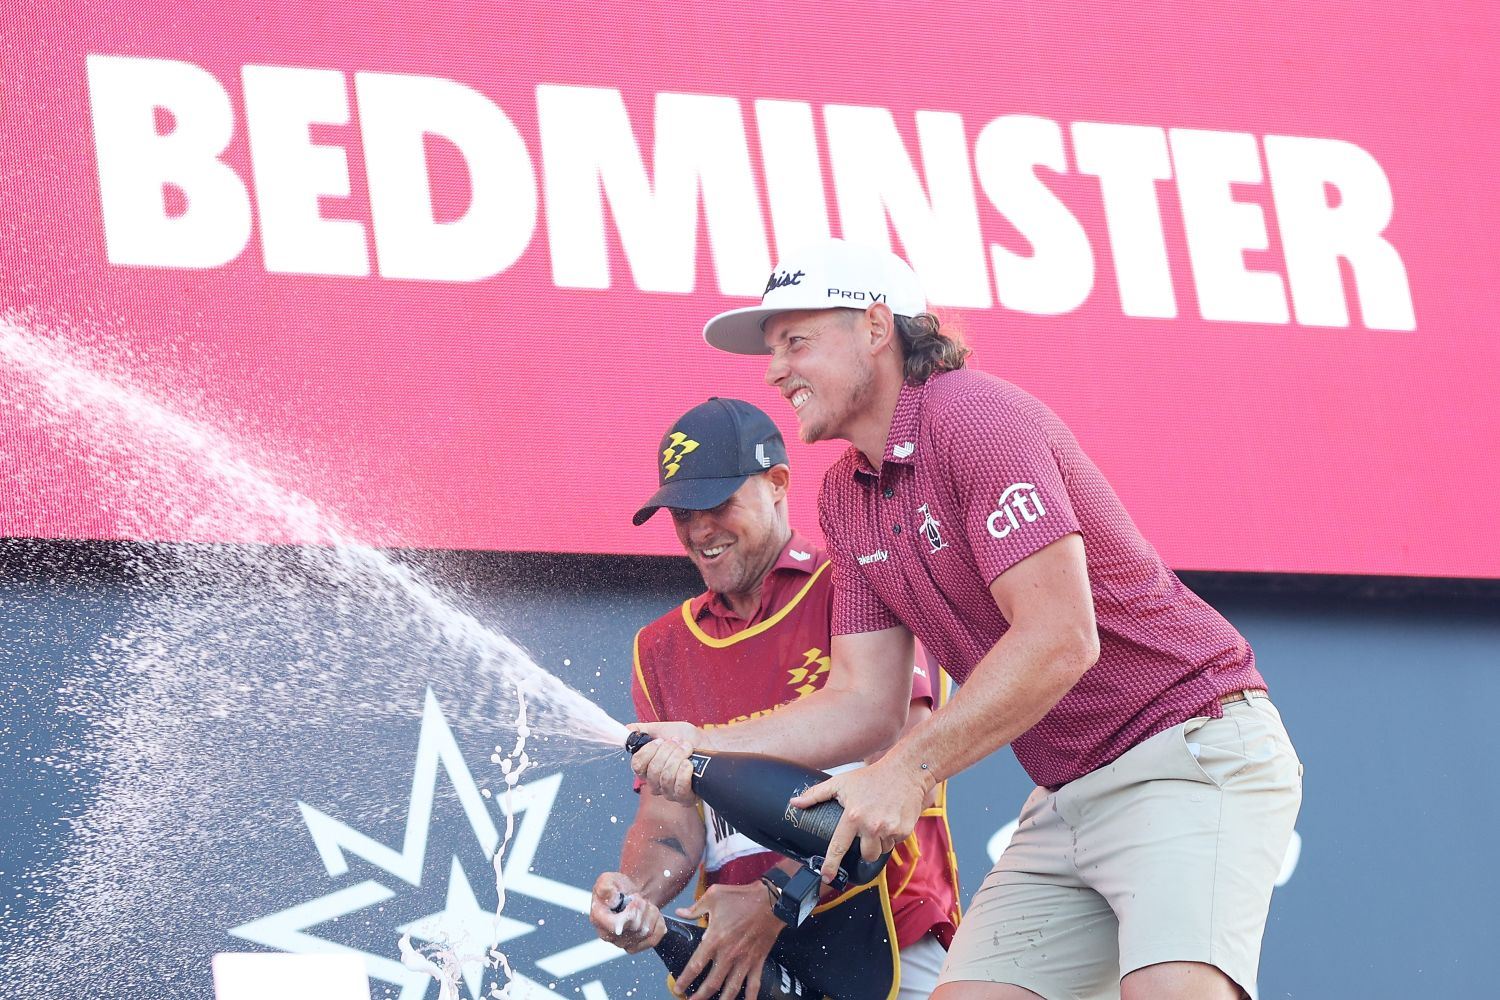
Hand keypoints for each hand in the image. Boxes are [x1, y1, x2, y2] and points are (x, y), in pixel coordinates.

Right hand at [589, 872, 664, 953]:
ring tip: (643, 905)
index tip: (634, 899)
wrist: (628, 894)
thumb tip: (612, 901)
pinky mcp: (635, 947)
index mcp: (598, 919)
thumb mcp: (607, 879)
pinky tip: (650, 915)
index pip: (615, 925)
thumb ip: (605, 887)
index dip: (630, 912)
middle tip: (637, 899)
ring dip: (650, 913)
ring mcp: (622, 943)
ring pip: (646, 931)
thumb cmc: (617, 887)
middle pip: (635, 927)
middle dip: (641, 908)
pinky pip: (654, 937)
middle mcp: (608, 935)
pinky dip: (657, 923)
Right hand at [628, 722, 705, 804]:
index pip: (637, 765)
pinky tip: (689, 764)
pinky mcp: (685, 798)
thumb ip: (643, 730)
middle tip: (679, 743)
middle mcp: (655, 783)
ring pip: (666, 778)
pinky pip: (679, 788)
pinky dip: (684, 773)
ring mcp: (669, 792)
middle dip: (668, 751)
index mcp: (647, 767)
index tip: (660, 740)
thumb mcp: (662, 729)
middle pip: (653, 770)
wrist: (710, 743)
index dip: (649, 751)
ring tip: (687, 749)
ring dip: (678, 758)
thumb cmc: (687, 738)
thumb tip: (627, 731)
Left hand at [673, 881, 783, 998]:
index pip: (695, 966)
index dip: (684, 980)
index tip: (677, 988)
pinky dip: (750, 997)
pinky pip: (753, 985)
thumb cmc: (741, 897)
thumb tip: (680, 912)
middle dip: (699, 996)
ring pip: (731, 989)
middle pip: (711, 983)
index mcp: (715, 939)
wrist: (771, 900)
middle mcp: (728, 954)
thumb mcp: (714, 896)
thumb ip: (695, 908)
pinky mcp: (758, 961)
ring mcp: (744, 960)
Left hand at [790, 755, 929, 883]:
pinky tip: (890, 819)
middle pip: (867, 855)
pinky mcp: (905, 831)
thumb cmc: (871, 777)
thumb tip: (795, 802)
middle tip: (866, 833)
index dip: (831, 864)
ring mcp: (890, 830)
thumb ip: (816, 794)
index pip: (838, 847)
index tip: (826, 876)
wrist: (905, 772)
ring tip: (879, 822)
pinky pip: (895, 842)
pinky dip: (892, 835)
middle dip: (865, 850)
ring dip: (879, 842)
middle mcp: (872, 826)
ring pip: (882, 850)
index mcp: (853, 817)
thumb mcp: (841, 783)